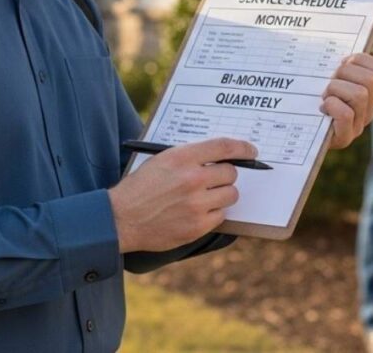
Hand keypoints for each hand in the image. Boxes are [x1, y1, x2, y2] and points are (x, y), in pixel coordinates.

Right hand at [108, 137, 255, 252]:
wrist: (121, 218)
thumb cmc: (140, 187)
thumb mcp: (161, 160)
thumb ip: (189, 157)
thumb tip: (218, 157)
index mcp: (181, 157)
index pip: (223, 146)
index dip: (242, 147)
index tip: (250, 150)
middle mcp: (192, 178)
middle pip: (230, 173)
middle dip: (225, 175)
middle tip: (214, 179)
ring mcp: (196, 204)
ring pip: (231, 195)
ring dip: (222, 194)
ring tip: (205, 197)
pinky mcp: (197, 226)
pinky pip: (221, 215)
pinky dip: (213, 213)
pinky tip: (197, 212)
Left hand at [323, 49, 372, 148]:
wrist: (301, 130)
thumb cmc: (315, 97)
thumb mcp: (334, 77)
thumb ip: (354, 64)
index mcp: (371, 92)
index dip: (362, 59)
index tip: (344, 62)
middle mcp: (369, 108)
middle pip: (370, 79)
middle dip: (346, 72)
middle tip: (330, 79)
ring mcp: (359, 124)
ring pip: (359, 94)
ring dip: (336, 88)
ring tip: (325, 95)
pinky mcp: (345, 137)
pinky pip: (346, 114)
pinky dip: (332, 105)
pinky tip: (323, 107)